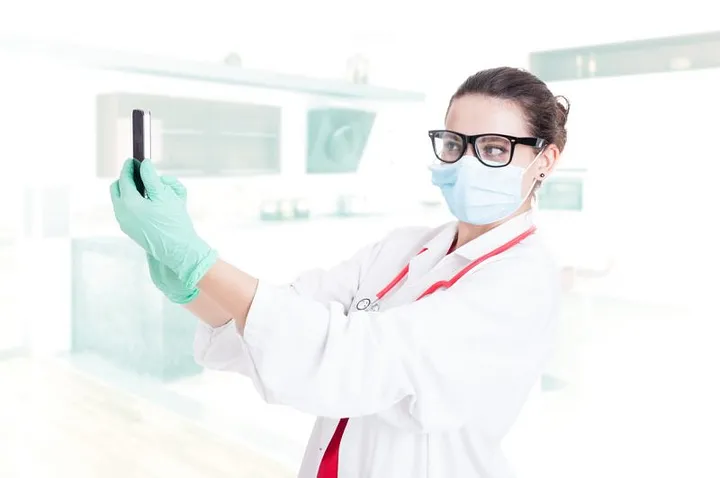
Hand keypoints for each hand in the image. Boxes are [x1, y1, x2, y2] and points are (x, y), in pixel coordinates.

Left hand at [110, 158, 217, 288]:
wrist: (178, 250)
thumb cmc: (174, 223)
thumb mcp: (165, 195)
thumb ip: (152, 177)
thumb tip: (145, 165)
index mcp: (129, 203)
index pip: (124, 178)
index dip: (129, 167)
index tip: (134, 160)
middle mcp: (122, 213)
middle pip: (117, 188)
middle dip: (127, 179)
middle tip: (141, 173)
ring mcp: (125, 223)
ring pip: (121, 200)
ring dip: (131, 191)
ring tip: (148, 189)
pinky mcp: (131, 230)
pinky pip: (127, 211)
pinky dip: (134, 202)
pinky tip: (149, 203)